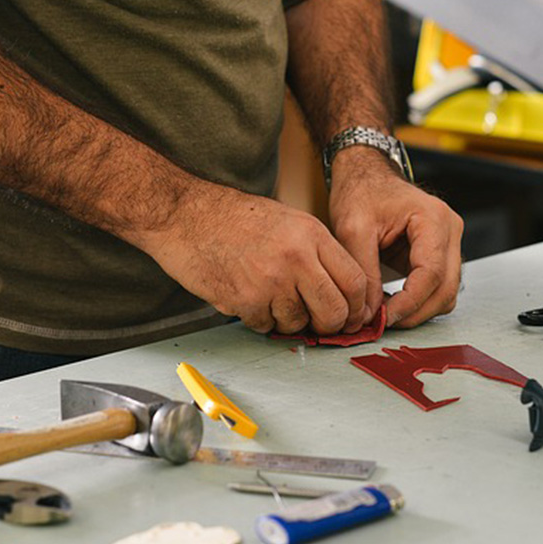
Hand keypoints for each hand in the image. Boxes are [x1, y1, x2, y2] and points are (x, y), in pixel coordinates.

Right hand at [144, 184, 368, 335]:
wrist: (184, 215)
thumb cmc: (232, 217)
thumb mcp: (287, 220)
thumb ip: (316, 252)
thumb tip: (342, 291)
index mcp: (311, 234)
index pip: (355, 280)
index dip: (358, 306)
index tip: (353, 315)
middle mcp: (295, 258)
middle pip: (335, 311)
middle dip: (331, 325)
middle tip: (321, 323)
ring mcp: (270, 281)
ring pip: (299, 324)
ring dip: (289, 321)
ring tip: (271, 298)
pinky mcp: (244, 301)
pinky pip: (266, 327)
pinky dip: (260, 320)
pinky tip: (249, 297)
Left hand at [328, 149, 463, 327]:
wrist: (364, 176)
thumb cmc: (360, 192)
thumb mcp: (353, 229)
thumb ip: (363, 271)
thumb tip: (369, 312)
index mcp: (433, 219)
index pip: (431, 273)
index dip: (409, 302)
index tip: (384, 317)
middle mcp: (449, 230)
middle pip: (446, 288)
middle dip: (415, 312)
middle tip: (383, 323)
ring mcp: (448, 243)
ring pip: (446, 293)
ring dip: (418, 310)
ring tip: (384, 313)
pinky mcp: (439, 254)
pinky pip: (437, 287)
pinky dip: (418, 301)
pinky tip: (392, 303)